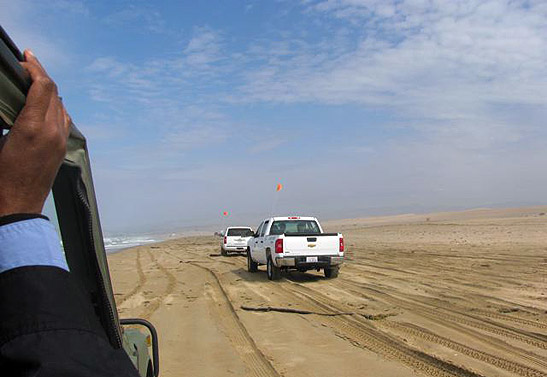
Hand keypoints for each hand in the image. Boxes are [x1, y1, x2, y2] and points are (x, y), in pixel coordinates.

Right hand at [0, 50, 70, 216]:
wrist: (17, 206)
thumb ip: (6, 116)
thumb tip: (10, 101)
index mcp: (34, 128)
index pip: (44, 87)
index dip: (35, 68)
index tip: (25, 58)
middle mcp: (53, 132)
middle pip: (55, 93)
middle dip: (41, 75)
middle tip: (27, 64)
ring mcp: (61, 141)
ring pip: (61, 105)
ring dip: (48, 90)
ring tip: (32, 80)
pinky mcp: (62, 149)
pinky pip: (64, 120)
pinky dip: (55, 106)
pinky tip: (43, 104)